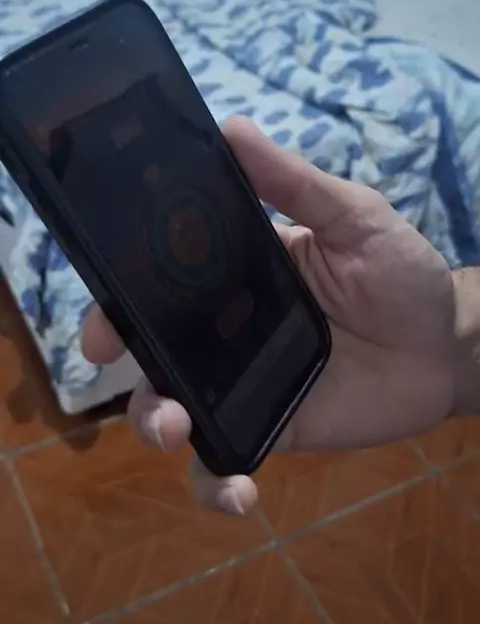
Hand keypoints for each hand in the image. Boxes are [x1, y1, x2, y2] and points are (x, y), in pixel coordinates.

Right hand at [82, 117, 454, 514]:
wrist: (445, 344)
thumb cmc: (400, 272)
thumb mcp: (352, 216)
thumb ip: (294, 183)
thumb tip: (231, 128)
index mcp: (233, 277)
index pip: (159, 287)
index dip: (120, 305)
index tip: (104, 323)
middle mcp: (226, 332)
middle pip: (154, 355)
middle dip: (128, 369)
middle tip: (122, 370)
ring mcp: (244, 385)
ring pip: (177, 411)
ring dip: (158, 425)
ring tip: (178, 431)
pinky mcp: (270, 428)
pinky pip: (227, 461)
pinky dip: (218, 484)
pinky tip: (239, 494)